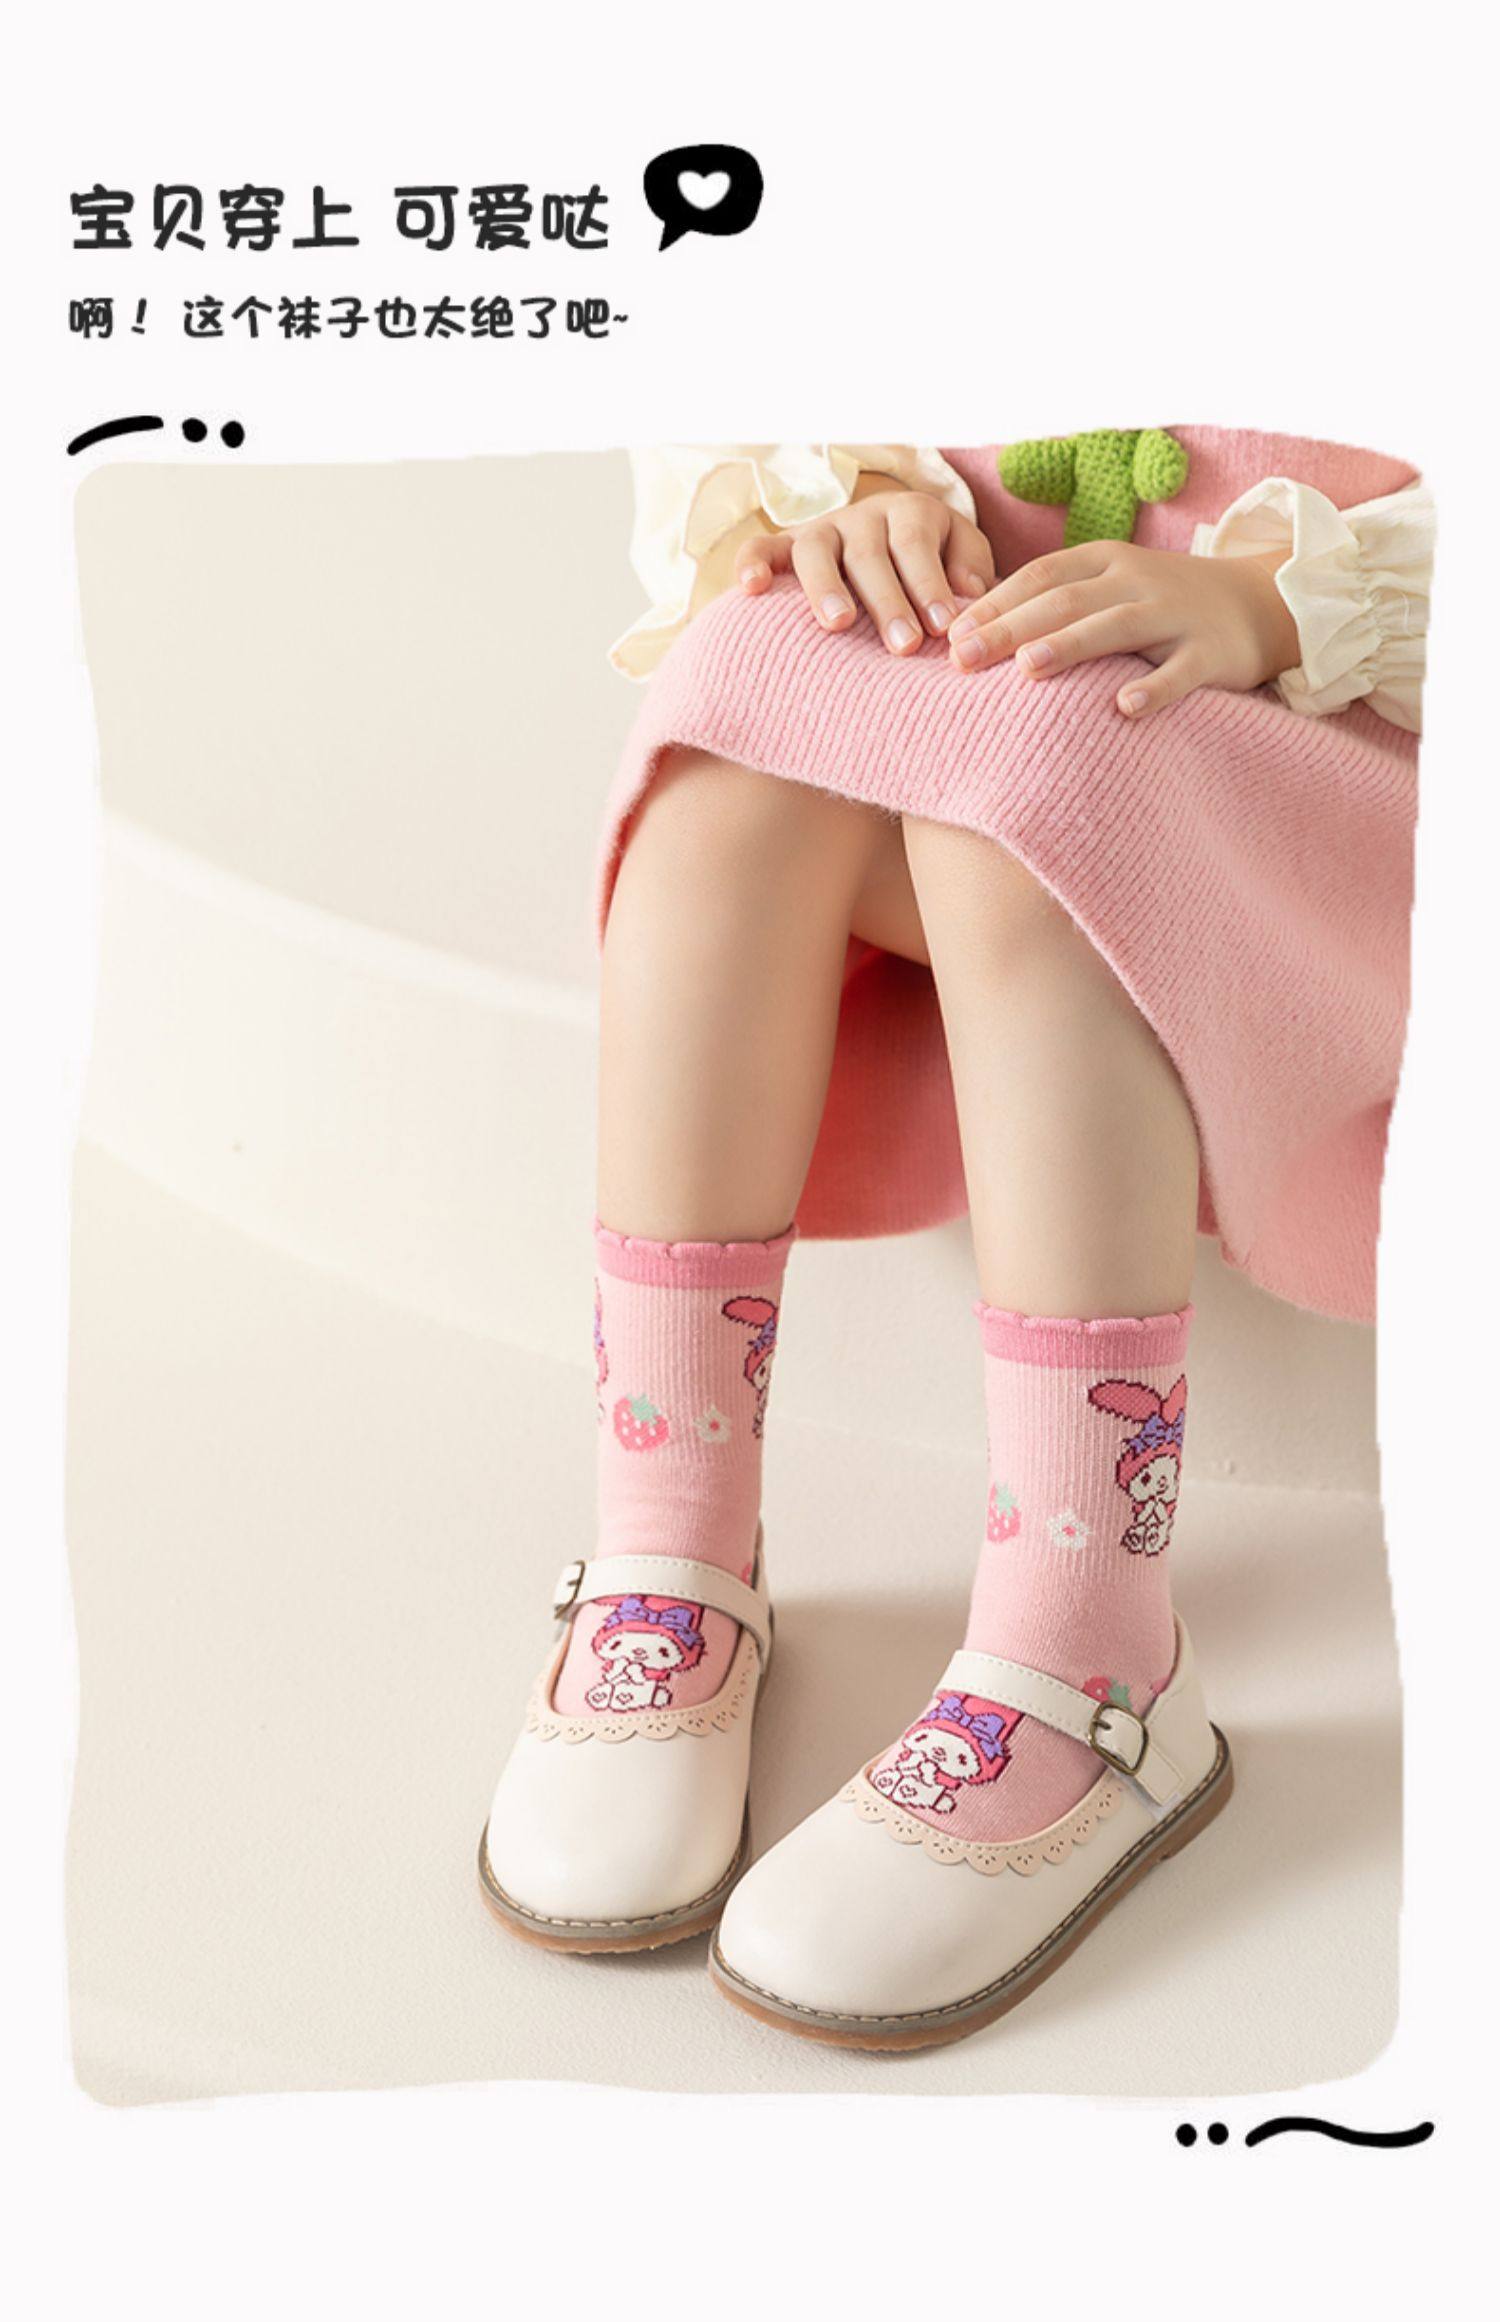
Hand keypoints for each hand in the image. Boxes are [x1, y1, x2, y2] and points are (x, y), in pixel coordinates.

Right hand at [735, 486, 995, 654]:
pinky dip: (752, 564)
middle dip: (887, 600)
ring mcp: (820, 530)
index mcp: (910, 513)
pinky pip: (760, 548)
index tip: (942, 626)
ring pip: (815, 551)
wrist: (891, 548)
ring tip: (837, 625)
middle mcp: (863, 516)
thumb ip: (972, 572)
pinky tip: (751, 589)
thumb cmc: (936, 565)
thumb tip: (970, 595)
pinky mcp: (784, 547)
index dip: (929, 583)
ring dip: (825, 587)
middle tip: (904, 645)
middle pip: (869, 554)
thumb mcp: (964, 556)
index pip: (916, 545)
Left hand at [947, 541, 1300, 716]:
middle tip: (963, 659)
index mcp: (1106, 561)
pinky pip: (1180, 672)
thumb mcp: (1109, 586)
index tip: (952, 635)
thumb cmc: (1161, 602)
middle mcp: (1137, 580)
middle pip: (1067, 600)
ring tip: (1028, 668)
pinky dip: (1154, 688)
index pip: (1041, 575)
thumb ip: (1053, 601)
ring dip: (1071, 645)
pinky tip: (1125, 708)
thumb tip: (973, 629)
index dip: (996, 602)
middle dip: (1011, 628)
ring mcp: (1176, 615)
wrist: (1258, 602)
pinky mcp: (1210, 652)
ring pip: (1118, 626)